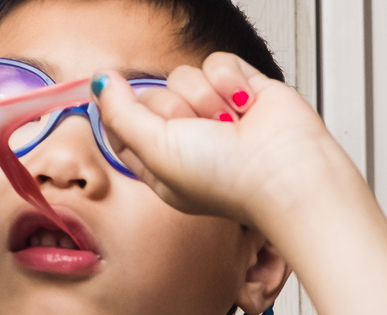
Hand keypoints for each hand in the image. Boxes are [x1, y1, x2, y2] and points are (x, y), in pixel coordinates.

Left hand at [92, 53, 351, 233]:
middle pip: (152, 95)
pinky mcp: (243, 89)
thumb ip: (119, 112)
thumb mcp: (153, 150)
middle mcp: (189, 140)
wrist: (287, 172)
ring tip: (230, 125)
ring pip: (184, 76)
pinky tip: (247, 107)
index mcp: (163, 166)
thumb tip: (100, 80)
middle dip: (173, 109)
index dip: (125, 118)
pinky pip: (217, 62)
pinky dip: (231, 82)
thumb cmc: (229, 180)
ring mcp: (216, 114)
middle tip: (197, 132)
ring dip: (206, 99)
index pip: (123, 127)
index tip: (139, 121)